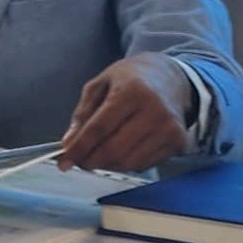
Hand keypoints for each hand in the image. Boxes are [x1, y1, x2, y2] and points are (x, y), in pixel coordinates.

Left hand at [59, 55, 193, 172]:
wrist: (172, 78)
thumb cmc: (132, 80)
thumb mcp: (100, 85)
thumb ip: (82, 114)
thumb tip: (70, 143)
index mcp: (132, 90)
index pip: (99, 128)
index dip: (79, 148)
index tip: (63, 160)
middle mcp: (154, 109)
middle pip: (113, 150)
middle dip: (90, 160)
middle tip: (79, 161)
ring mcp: (169, 128)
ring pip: (127, 162)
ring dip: (107, 165)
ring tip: (99, 154)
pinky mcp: (178, 142)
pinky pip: (143, 165)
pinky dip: (126, 164)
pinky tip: (122, 150)